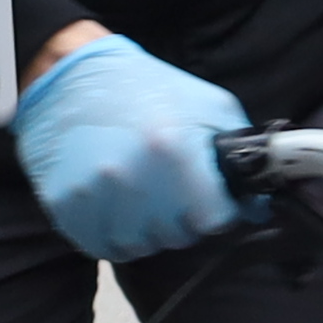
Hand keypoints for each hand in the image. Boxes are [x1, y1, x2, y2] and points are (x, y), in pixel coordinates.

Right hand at [13, 32, 246, 259]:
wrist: (69, 75)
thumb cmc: (144, 88)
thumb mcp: (208, 104)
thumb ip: (241, 151)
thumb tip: (260, 204)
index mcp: (173, 148)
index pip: (213, 219)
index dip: (218, 212)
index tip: (212, 202)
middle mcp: (133, 174)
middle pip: (176, 235)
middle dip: (183, 220)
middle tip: (172, 193)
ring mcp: (93, 191)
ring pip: (138, 246)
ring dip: (146, 231)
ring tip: (142, 198)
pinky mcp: (63, 202)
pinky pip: (99, 246)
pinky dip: (111, 236)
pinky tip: (115, 210)